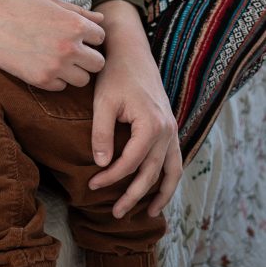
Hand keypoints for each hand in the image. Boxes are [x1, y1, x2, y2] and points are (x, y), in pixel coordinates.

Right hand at [0, 0, 105, 90]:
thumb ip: (79, 13)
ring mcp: (56, 67)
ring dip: (75, 71)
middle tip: (73, 51)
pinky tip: (44, 66)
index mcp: (75, 25)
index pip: (101, 38)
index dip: (90, 36)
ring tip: (59, 60)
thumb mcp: (51, 2)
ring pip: (83, 80)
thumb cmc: (18, 6)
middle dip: (88, 57)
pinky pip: (61, 87)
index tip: (78, 35)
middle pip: (98, 63)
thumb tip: (101, 20)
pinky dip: (56, 79)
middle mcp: (70, 48)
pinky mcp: (41, 81)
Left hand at [88, 0, 181, 217]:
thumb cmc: (114, 75)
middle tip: (116, 214)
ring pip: (171, 171)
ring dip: (160, 194)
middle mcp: (167, 130)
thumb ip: (101, 134)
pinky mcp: (170, 127)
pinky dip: (169, 178)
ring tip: (148, 215)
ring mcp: (172, 130)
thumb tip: (101, 164)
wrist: (130, 51)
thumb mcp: (102, 103)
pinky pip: (174, 160)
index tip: (92, 184)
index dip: (111, 178)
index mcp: (151, 125)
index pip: (130, 163)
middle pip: (151, 173)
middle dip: (134, 196)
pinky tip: (158, 191)